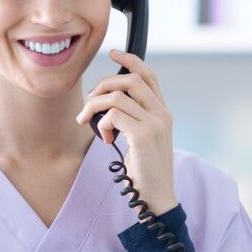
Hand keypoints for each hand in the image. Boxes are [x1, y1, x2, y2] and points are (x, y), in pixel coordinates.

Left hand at [75, 49, 178, 218]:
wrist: (157, 197)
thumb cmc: (146, 171)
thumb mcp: (143, 140)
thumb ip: (133, 119)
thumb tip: (108, 104)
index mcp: (163, 112)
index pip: (149, 75)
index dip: (130, 60)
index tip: (113, 53)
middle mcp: (162, 114)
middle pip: (130, 80)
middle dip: (103, 85)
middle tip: (90, 104)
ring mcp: (155, 123)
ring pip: (117, 96)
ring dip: (95, 106)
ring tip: (88, 122)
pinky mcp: (143, 136)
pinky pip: (113, 115)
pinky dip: (101, 124)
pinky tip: (105, 139)